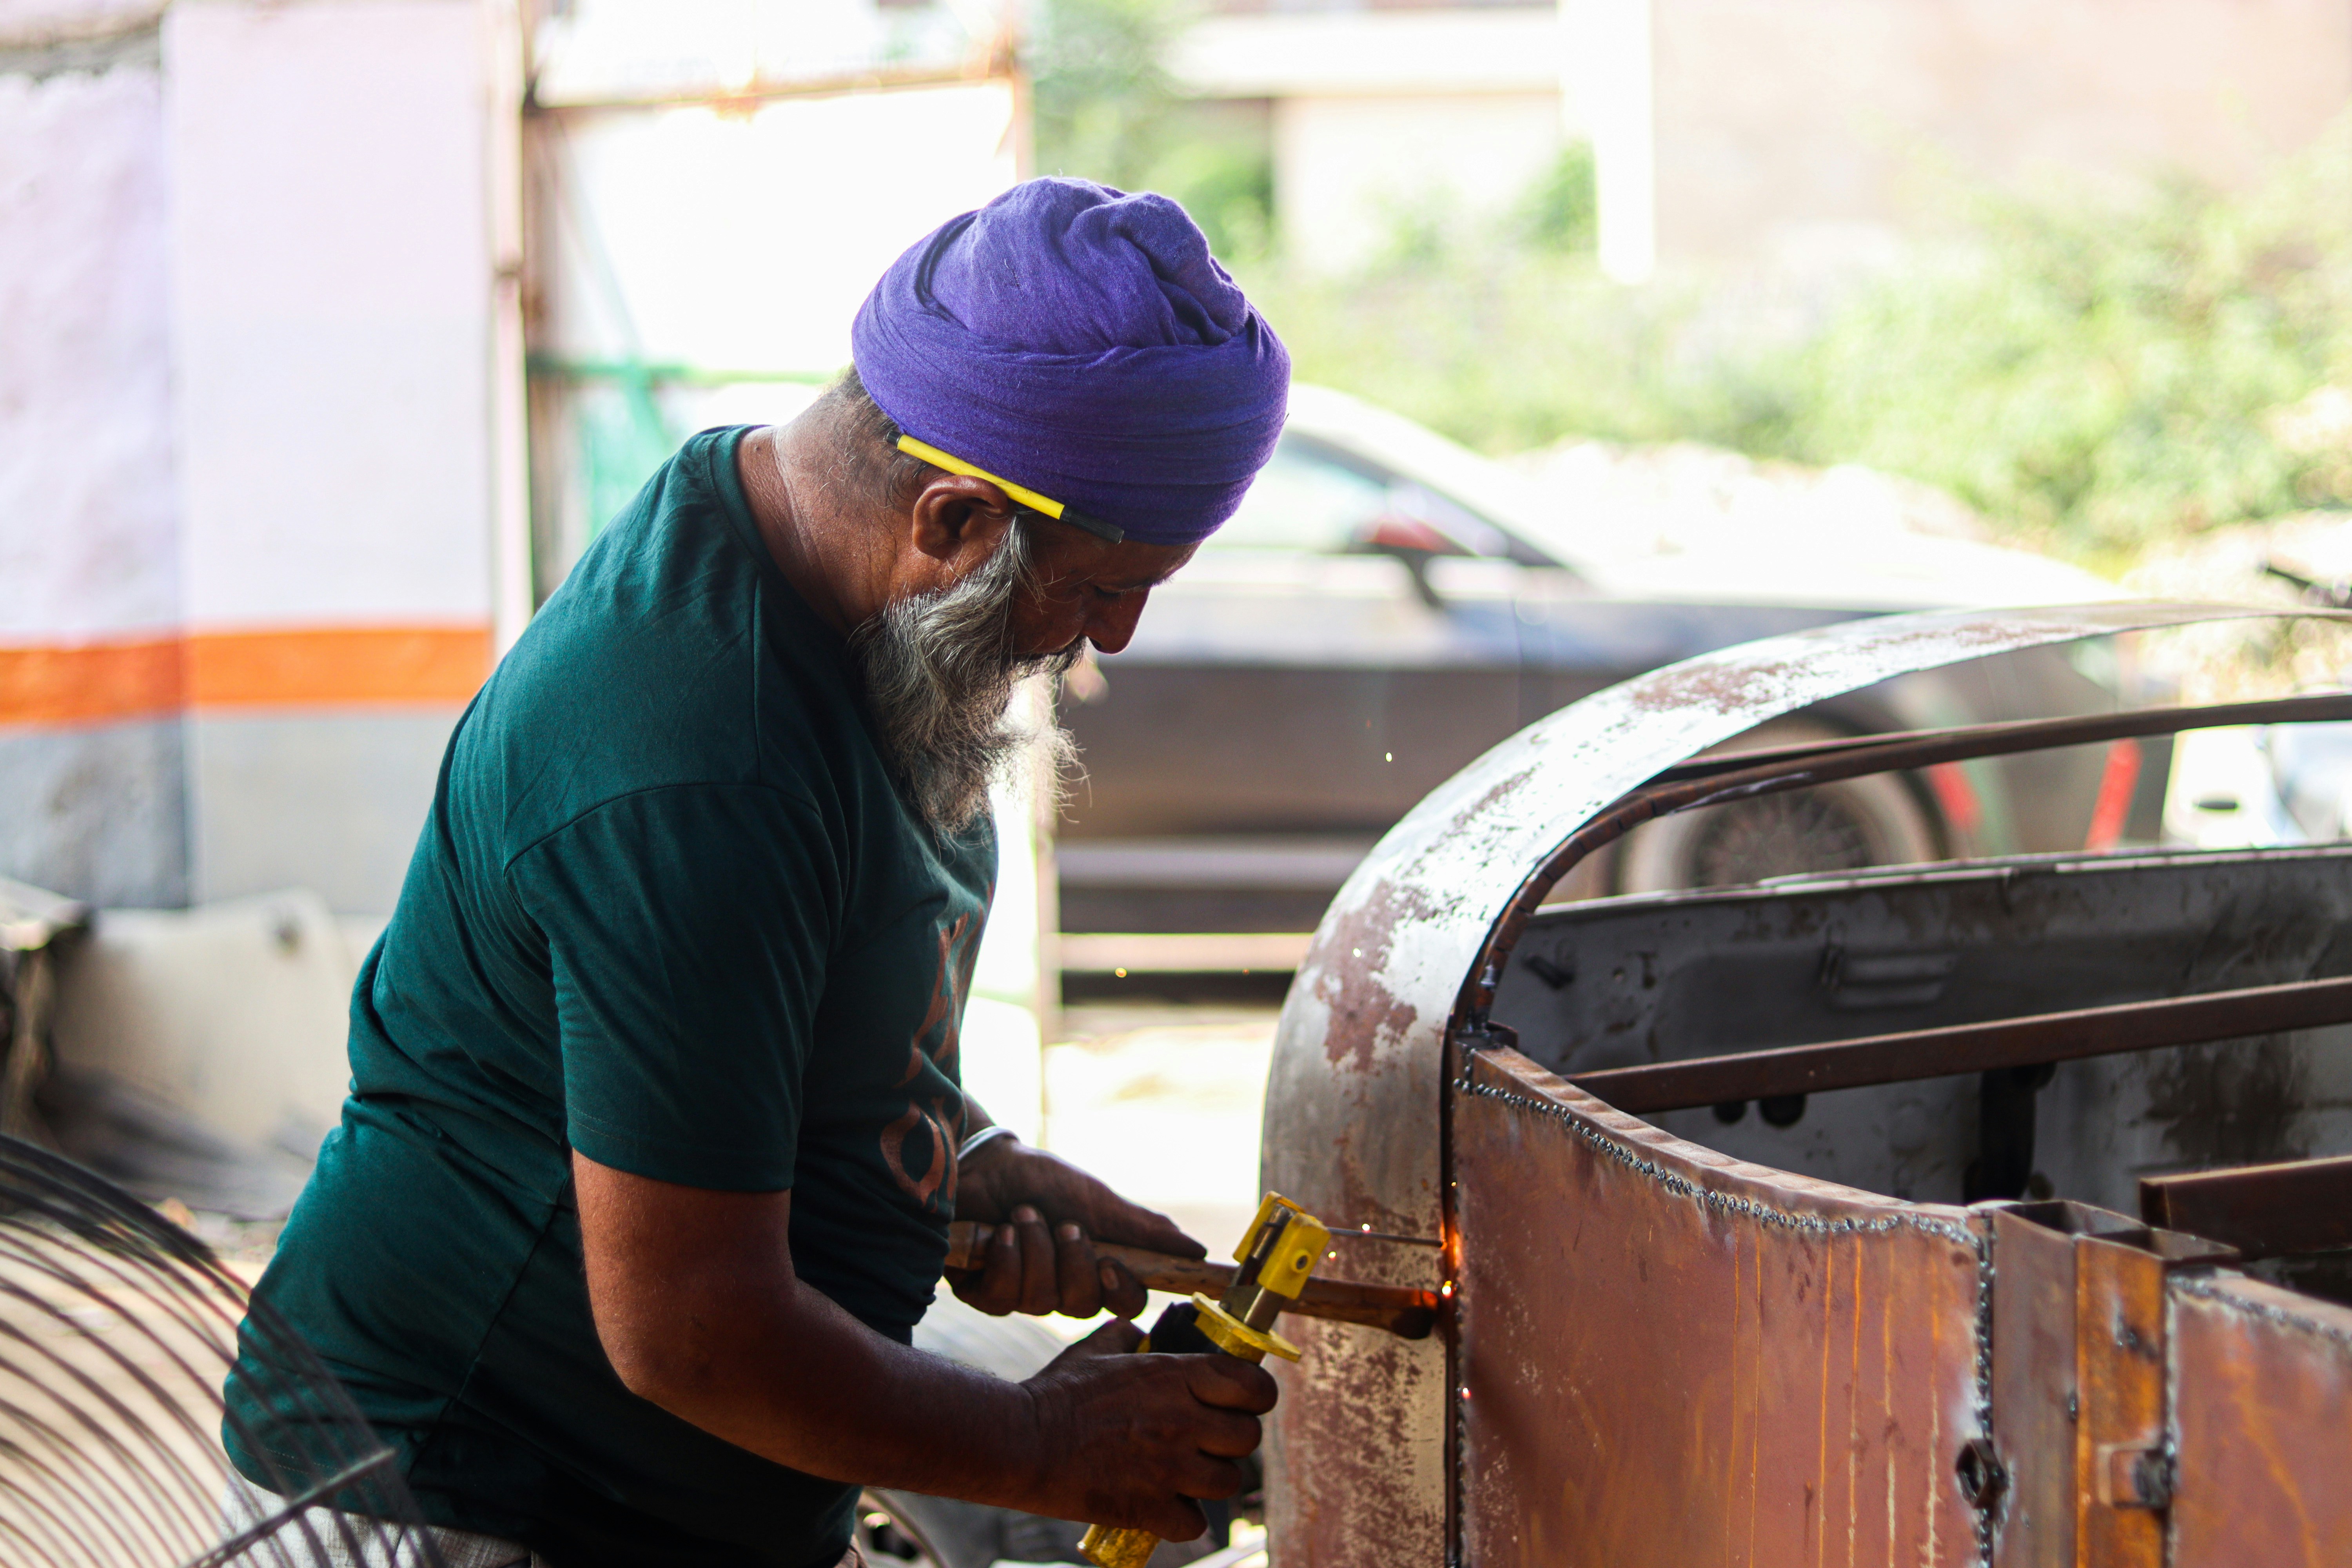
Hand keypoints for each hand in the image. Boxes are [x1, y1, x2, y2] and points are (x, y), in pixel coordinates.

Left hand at [950, 1138, 1202, 1319]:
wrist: (985, 1160)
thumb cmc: (1042, 1179)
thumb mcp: (1097, 1199)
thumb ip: (1143, 1229)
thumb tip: (1198, 1250)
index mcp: (1094, 1268)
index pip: (1124, 1303)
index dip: (1121, 1292)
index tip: (1111, 1263)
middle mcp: (1060, 1288)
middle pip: (1082, 1306)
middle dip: (1072, 1261)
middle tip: (1063, 1224)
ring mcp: (1019, 1295)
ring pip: (1040, 1301)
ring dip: (1035, 1248)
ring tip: (1023, 1214)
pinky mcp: (980, 1293)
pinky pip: (1001, 1299)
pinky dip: (1006, 1258)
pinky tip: (1000, 1233)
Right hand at [1021, 1318, 1277, 1539]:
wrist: (1020, 1442)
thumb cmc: (1056, 1393)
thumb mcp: (1094, 1350)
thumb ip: (1125, 1336)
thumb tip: (1138, 1330)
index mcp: (1174, 1376)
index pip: (1253, 1386)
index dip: (1256, 1396)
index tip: (1243, 1401)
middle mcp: (1181, 1420)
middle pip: (1248, 1438)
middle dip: (1233, 1441)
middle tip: (1210, 1441)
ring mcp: (1168, 1467)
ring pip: (1227, 1482)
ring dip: (1211, 1480)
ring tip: (1187, 1475)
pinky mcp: (1149, 1508)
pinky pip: (1194, 1523)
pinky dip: (1183, 1518)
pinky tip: (1165, 1506)